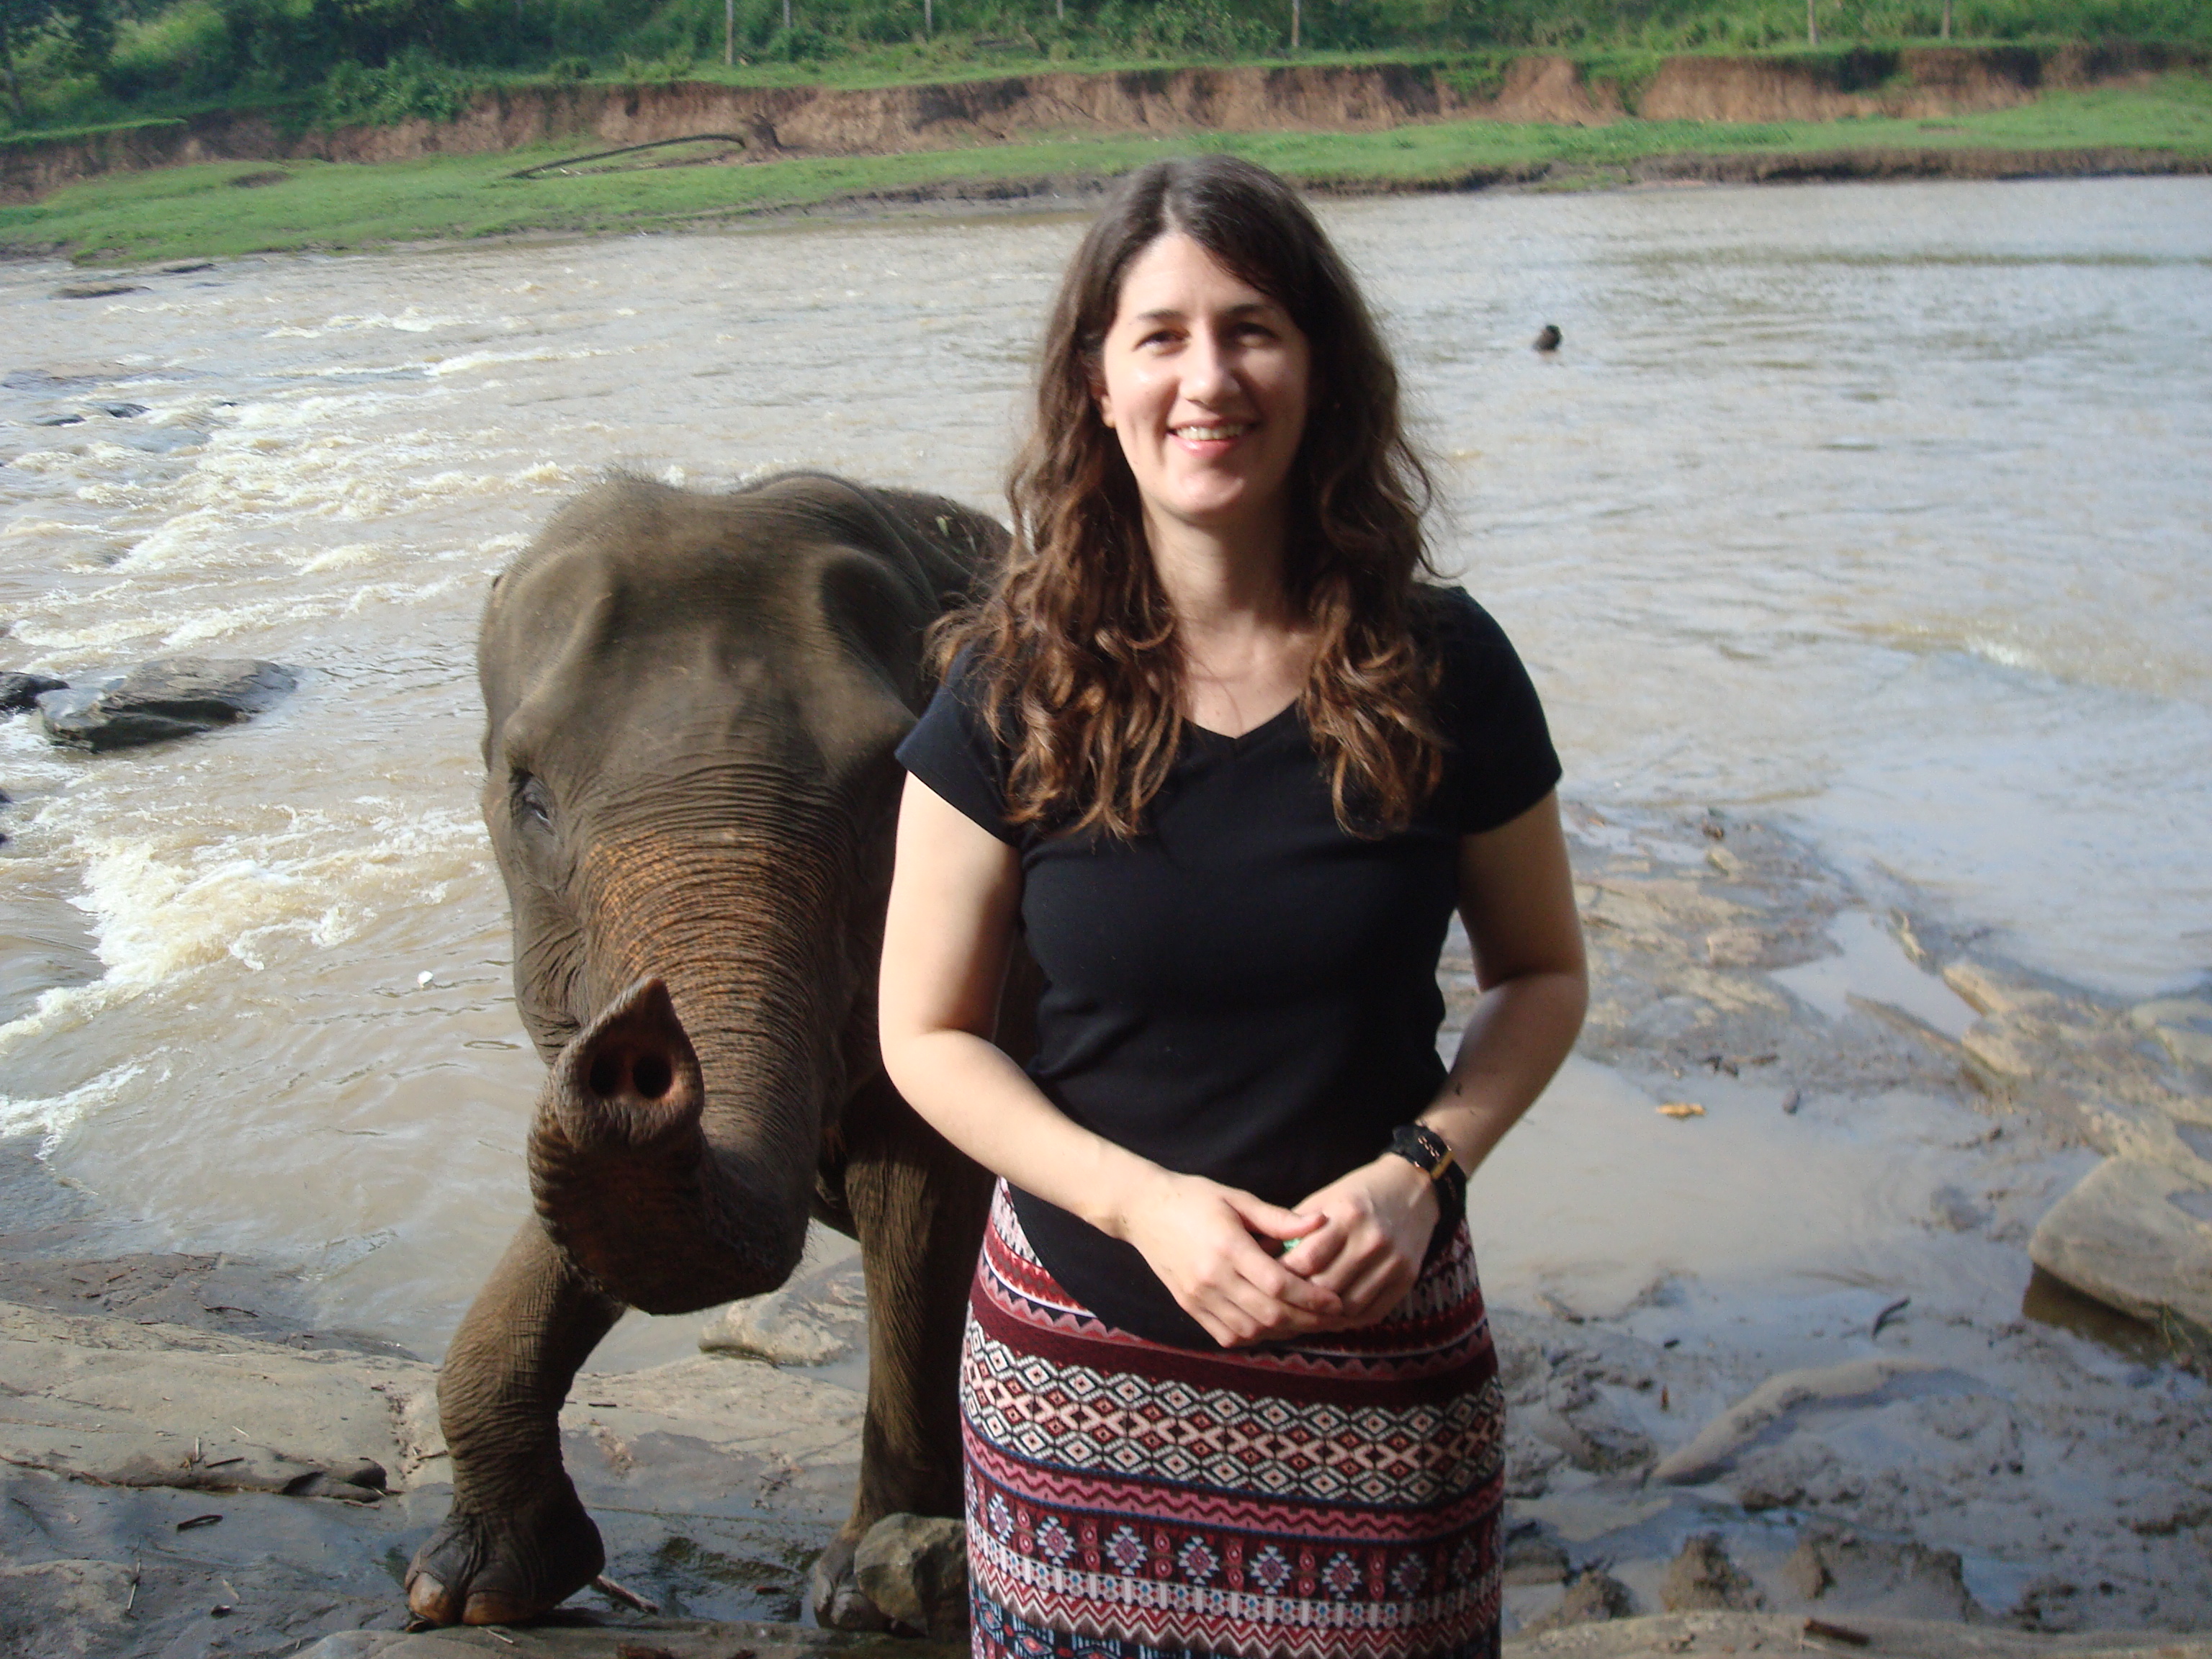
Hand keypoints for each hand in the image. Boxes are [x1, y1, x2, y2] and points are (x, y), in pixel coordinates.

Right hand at [1116, 1171, 1343, 1347]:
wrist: (1142, 1210)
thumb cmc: (1194, 1198)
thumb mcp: (1238, 1199)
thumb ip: (1279, 1217)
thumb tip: (1321, 1222)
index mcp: (1228, 1246)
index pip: (1279, 1284)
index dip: (1313, 1298)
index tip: (1336, 1301)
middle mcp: (1212, 1277)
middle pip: (1269, 1314)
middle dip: (1306, 1320)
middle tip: (1331, 1318)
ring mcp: (1198, 1296)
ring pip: (1250, 1330)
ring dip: (1282, 1331)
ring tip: (1306, 1321)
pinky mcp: (1188, 1306)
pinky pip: (1226, 1335)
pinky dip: (1253, 1336)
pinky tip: (1271, 1324)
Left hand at [1278, 1156, 1437, 1330]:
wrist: (1414, 1188)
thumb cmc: (1359, 1193)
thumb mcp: (1324, 1198)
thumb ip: (1293, 1228)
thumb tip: (1259, 1254)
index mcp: (1347, 1215)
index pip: (1307, 1260)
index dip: (1283, 1276)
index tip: (1267, 1281)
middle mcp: (1372, 1240)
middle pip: (1326, 1288)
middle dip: (1299, 1299)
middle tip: (1280, 1305)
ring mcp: (1393, 1262)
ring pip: (1348, 1307)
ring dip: (1322, 1316)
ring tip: (1301, 1315)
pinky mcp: (1407, 1278)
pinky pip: (1372, 1312)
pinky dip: (1348, 1320)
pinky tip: (1331, 1316)